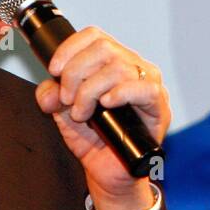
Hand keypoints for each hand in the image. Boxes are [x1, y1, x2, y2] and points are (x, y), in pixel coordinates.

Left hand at [34, 26, 169, 209]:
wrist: (107, 173)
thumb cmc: (93, 139)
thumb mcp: (61, 113)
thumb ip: (51, 95)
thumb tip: (50, 89)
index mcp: (112, 62)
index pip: (94, 36)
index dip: (70, 48)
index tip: (54, 70)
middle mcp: (133, 68)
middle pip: (104, 48)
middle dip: (75, 73)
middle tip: (68, 99)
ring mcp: (148, 86)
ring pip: (119, 67)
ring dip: (90, 90)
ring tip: (82, 113)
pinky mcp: (159, 107)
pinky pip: (145, 88)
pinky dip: (122, 93)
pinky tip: (107, 104)